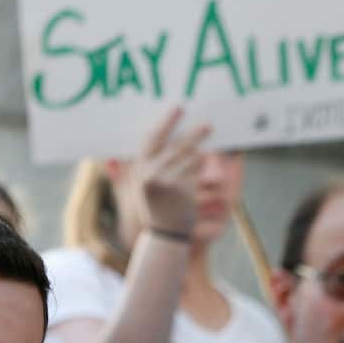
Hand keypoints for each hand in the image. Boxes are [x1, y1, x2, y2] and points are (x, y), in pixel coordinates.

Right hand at [135, 106, 210, 237]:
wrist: (164, 234)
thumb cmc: (154, 208)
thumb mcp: (138, 188)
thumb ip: (135, 168)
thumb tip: (134, 149)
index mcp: (140, 169)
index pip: (153, 138)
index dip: (167, 122)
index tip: (179, 108)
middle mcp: (152, 174)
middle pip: (177, 146)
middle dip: (194, 135)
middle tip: (208, 125)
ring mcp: (167, 183)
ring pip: (190, 158)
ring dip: (200, 150)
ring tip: (207, 142)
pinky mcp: (182, 191)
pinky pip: (196, 171)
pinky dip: (201, 165)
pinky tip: (203, 161)